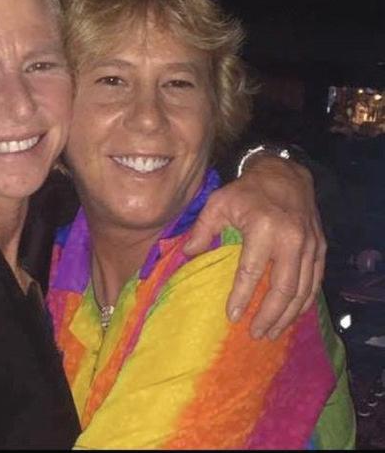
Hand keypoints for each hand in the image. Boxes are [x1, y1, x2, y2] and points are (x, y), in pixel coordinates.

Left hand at [184, 156, 325, 339]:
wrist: (284, 174)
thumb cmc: (246, 190)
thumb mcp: (218, 202)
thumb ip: (202, 229)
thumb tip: (188, 255)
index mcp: (264, 227)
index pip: (251, 271)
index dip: (241, 296)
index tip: (232, 316)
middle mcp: (291, 239)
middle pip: (283, 288)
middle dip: (269, 316)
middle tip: (255, 334)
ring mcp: (309, 245)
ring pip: (302, 290)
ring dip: (287, 315)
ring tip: (271, 333)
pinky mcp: (319, 248)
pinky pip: (314, 282)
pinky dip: (304, 302)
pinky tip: (292, 315)